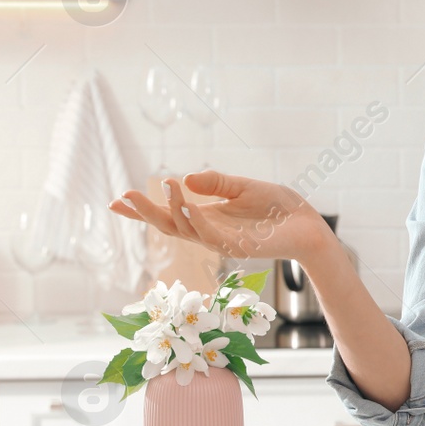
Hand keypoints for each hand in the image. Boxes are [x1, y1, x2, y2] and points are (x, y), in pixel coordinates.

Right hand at [108, 171, 331, 263]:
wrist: (308, 225)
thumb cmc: (278, 207)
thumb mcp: (243, 187)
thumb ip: (216, 182)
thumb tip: (184, 178)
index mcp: (207, 217)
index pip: (169, 215)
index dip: (142, 210)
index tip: (115, 201)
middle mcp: (210, 232)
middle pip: (169, 226)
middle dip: (145, 213)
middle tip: (123, 198)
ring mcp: (222, 242)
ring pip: (187, 231)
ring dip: (172, 210)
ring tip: (163, 187)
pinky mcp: (239, 247)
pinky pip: (212, 236)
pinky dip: (198, 220)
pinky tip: (188, 205)